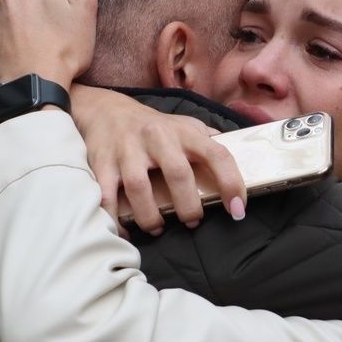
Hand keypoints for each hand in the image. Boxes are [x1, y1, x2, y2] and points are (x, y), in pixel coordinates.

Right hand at [70, 86, 247, 234]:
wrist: (105, 110)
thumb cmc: (153, 126)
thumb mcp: (184, 125)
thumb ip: (208, 140)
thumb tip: (239, 154)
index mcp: (184, 132)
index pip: (217, 154)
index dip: (232, 182)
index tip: (238, 210)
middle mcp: (157, 138)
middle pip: (178, 174)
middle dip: (188, 206)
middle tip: (192, 222)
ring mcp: (127, 150)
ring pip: (139, 188)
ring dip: (151, 216)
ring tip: (158, 228)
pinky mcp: (102, 162)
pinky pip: (107, 196)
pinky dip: (115, 219)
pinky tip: (125, 231)